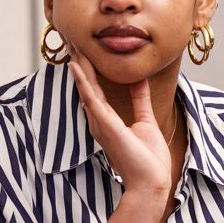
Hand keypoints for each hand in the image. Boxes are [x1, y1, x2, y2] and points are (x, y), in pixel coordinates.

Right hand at [68, 46, 173, 203]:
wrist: (151, 182)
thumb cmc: (148, 160)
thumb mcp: (146, 121)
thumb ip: (140, 100)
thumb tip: (140, 79)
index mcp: (107, 120)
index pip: (94, 89)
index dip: (88, 69)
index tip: (83, 49)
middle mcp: (99, 121)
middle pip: (86, 86)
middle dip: (80, 63)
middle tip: (72, 40)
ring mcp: (101, 124)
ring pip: (86, 89)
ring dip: (79, 66)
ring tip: (72, 45)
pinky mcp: (106, 127)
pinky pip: (92, 100)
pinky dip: (83, 83)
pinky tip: (77, 67)